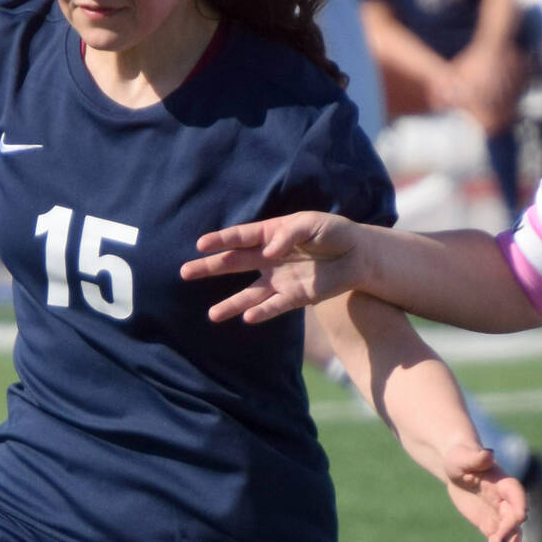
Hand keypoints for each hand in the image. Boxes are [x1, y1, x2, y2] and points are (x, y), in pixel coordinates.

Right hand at [189, 211, 362, 323]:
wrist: (357, 255)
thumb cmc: (333, 233)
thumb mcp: (312, 224)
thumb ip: (289, 235)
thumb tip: (269, 251)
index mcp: (270, 234)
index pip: (240, 237)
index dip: (220, 240)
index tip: (200, 245)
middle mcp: (269, 258)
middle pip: (234, 263)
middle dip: (209, 267)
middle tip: (184, 272)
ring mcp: (279, 279)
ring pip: (249, 293)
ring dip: (230, 304)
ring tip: (211, 315)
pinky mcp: (294, 296)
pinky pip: (274, 306)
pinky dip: (261, 312)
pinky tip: (246, 318)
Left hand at [440, 438, 526, 541]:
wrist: (457, 467)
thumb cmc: (459, 457)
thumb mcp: (463, 456)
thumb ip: (476, 457)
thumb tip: (487, 454)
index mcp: (503, 483)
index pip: (516, 494)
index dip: (519, 504)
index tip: (520, 518)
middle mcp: (507, 502)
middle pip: (513, 521)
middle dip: (509, 536)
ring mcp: (501, 517)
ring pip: (509, 539)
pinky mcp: (491, 528)